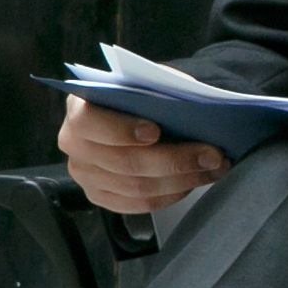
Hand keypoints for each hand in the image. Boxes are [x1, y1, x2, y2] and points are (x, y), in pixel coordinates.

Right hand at [59, 95, 224, 215]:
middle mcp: (74, 143)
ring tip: (214, 168)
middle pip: (122, 162)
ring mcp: (85, 174)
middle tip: (212, 155)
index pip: (88, 122)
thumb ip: (159, 92)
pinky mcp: (100, 196)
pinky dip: (171, 194)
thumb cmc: (145, 95)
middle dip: (174, 160)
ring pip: (136, 187)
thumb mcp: (150, 83)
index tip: (155, 131)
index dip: (120, 129)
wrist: (140, 112)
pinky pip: (139, 204)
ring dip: (182, 180)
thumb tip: (189, 109)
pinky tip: (194, 181)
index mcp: (79, 107)